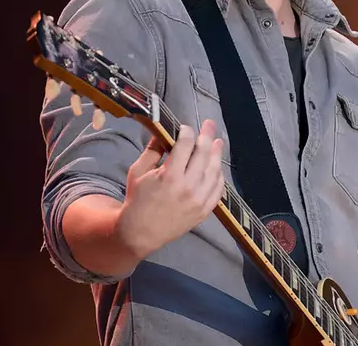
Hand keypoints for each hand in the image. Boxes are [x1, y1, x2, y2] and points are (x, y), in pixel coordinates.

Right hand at [117, 119, 224, 257]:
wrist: (140, 233)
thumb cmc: (137, 200)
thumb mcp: (138, 172)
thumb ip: (152, 150)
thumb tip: (163, 132)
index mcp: (169, 176)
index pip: (186, 145)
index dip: (187, 132)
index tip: (185, 128)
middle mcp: (188, 187)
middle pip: (204, 154)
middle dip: (207, 135)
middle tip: (209, 125)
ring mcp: (199, 200)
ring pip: (215, 171)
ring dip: (217, 154)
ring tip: (218, 142)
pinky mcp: (204, 211)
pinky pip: (218, 189)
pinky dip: (219, 176)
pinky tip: (217, 167)